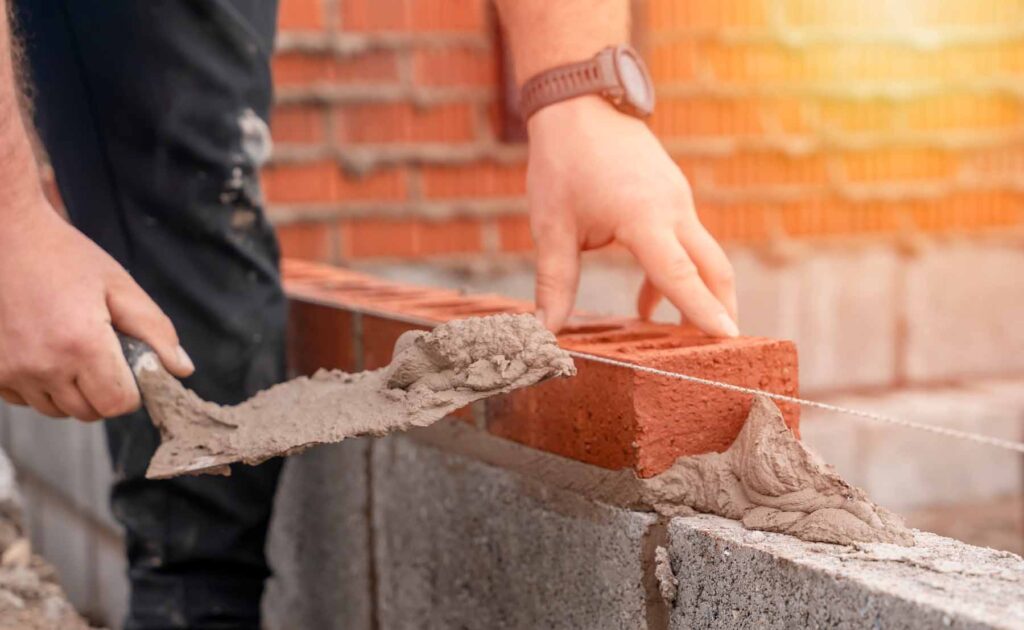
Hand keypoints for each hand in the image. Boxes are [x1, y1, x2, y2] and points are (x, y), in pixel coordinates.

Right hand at [0, 196, 193, 420]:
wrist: (5, 237)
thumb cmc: (64, 257)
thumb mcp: (120, 287)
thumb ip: (156, 332)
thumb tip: (181, 369)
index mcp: (81, 346)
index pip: (118, 404)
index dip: (132, 391)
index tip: (129, 368)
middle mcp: (43, 366)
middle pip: (89, 412)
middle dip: (105, 391)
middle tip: (102, 354)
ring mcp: (12, 371)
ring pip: (57, 410)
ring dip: (72, 391)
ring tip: (72, 349)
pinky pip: (25, 400)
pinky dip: (41, 386)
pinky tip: (45, 352)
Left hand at [526, 96, 738, 335]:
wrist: (580, 103)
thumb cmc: (563, 162)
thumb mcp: (552, 226)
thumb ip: (555, 281)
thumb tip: (545, 329)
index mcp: (643, 217)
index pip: (679, 274)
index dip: (702, 310)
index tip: (729, 338)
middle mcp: (672, 208)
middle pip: (714, 267)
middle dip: (721, 308)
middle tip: (724, 350)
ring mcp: (678, 199)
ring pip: (703, 255)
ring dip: (699, 293)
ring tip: (684, 337)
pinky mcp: (672, 195)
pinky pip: (687, 242)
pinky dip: (677, 274)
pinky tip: (648, 304)